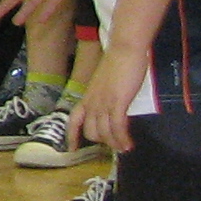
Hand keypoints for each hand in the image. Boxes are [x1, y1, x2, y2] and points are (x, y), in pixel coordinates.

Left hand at [76, 39, 147, 153]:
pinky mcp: (117, 102)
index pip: (73, 120)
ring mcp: (103, 103)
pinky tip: (129, 144)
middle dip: (102, 141)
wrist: (124, 50)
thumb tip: (110, 110)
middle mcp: (92, 102)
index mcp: (86, 97)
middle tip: (115, 144)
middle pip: (91, 131)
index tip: (72, 149)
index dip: (71, 136)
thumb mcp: (104, 84)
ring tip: (124, 148)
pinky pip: (118, 127)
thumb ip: (104, 97)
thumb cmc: (117, 64)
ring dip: (115, 143)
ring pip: (105, 132)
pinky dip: (123, 138)